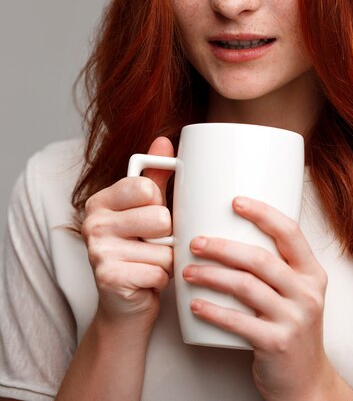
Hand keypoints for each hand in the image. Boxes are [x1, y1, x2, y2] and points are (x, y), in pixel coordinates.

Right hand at [81, 137, 173, 325]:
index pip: (147, 188)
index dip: (160, 204)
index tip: (149, 216)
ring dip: (166, 261)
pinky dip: (161, 280)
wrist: (124, 305)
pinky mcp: (108, 278)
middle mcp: (92, 222)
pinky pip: (159, 271)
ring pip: (164, 248)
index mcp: (101, 200)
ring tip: (150, 264)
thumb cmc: (139, 252)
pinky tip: (145, 281)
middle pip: (160, 218)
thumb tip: (165, 140)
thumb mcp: (145, 209)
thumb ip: (156, 176)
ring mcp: (97, 251)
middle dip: (167, 237)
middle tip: (152, 245)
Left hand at [183, 196, 332, 400]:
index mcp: (311, 273)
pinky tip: (195, 304)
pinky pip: (238, 321)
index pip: (290, 232)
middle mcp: (307, 293)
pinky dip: (212, 310)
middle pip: (260, 258)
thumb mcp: (295, 292)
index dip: (262, 213)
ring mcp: (294, 319)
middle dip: (222, 247)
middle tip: (196, 242)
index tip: (235, 202)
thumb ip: (275, 266)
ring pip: (245, 286)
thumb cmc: (290, 327)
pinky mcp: (277, 343)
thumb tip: (231, 232)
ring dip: (211, 276)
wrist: (305, 382)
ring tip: (188, 271)